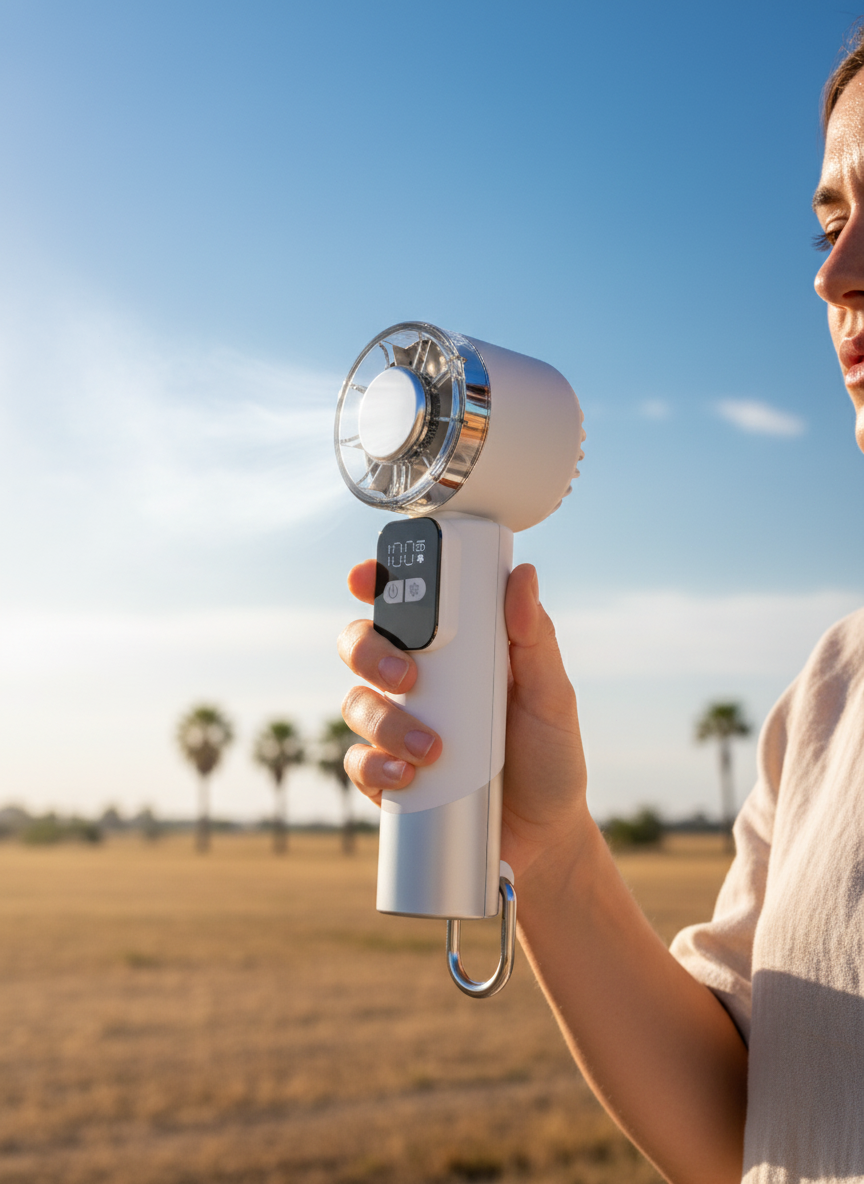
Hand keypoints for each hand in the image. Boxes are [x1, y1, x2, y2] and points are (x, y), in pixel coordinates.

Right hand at [338, 560, 589, 878]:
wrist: (545, 837)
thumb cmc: (549, 756)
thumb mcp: (551, 695)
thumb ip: (536, 639)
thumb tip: (524, 576)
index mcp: (453, 652)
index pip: (405, 605)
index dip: (375, 582)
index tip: (364, 578)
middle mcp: (418, 683)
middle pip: (362, 646)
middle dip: (369, 651)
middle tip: (404, 674)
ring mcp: (398, 729)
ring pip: (356, 703)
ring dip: (383, 721)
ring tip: (431, 748)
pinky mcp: (389, 776)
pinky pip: (358, 762)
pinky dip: (375, 766)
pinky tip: (407, 777)